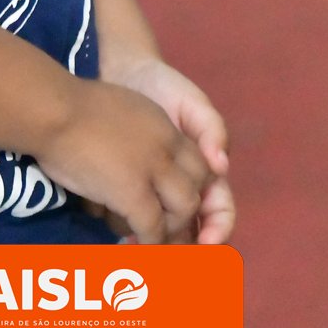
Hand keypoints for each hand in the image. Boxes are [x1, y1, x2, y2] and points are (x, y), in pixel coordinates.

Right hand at [38, 77, 213, 244]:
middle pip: (197, 186)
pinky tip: (134, 245)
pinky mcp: (134, 193)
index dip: (188, 186)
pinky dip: (147, 242)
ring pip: (184, 209)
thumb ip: (132, 135)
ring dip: (169, 229)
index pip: (197, 161)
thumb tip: (127, 163)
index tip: (171, 203)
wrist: (51, 109)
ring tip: (149, 238)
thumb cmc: (68, 108)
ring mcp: (153, 169)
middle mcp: (166, 145)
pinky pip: (153, 228)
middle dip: (185, 211)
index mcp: (161, 124)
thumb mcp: (115, 110)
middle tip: (166, 228)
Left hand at [83, 53, 234, 244]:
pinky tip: (106, 219)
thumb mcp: (192, 102)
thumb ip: (211, 128)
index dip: (217, 233)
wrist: (120, 71)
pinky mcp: (121, 184)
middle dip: (178, 249)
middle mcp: (181, 188)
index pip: (219, 214)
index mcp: (205, 174)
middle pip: (188, 232)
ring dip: (148, 241)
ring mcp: (150, 189)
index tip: (205, 245)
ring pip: (156, 230)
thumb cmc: (164, 87)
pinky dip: (119, 220)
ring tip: (131, 243)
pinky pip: (124, 212)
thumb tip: (222, 164)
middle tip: (163, 257)